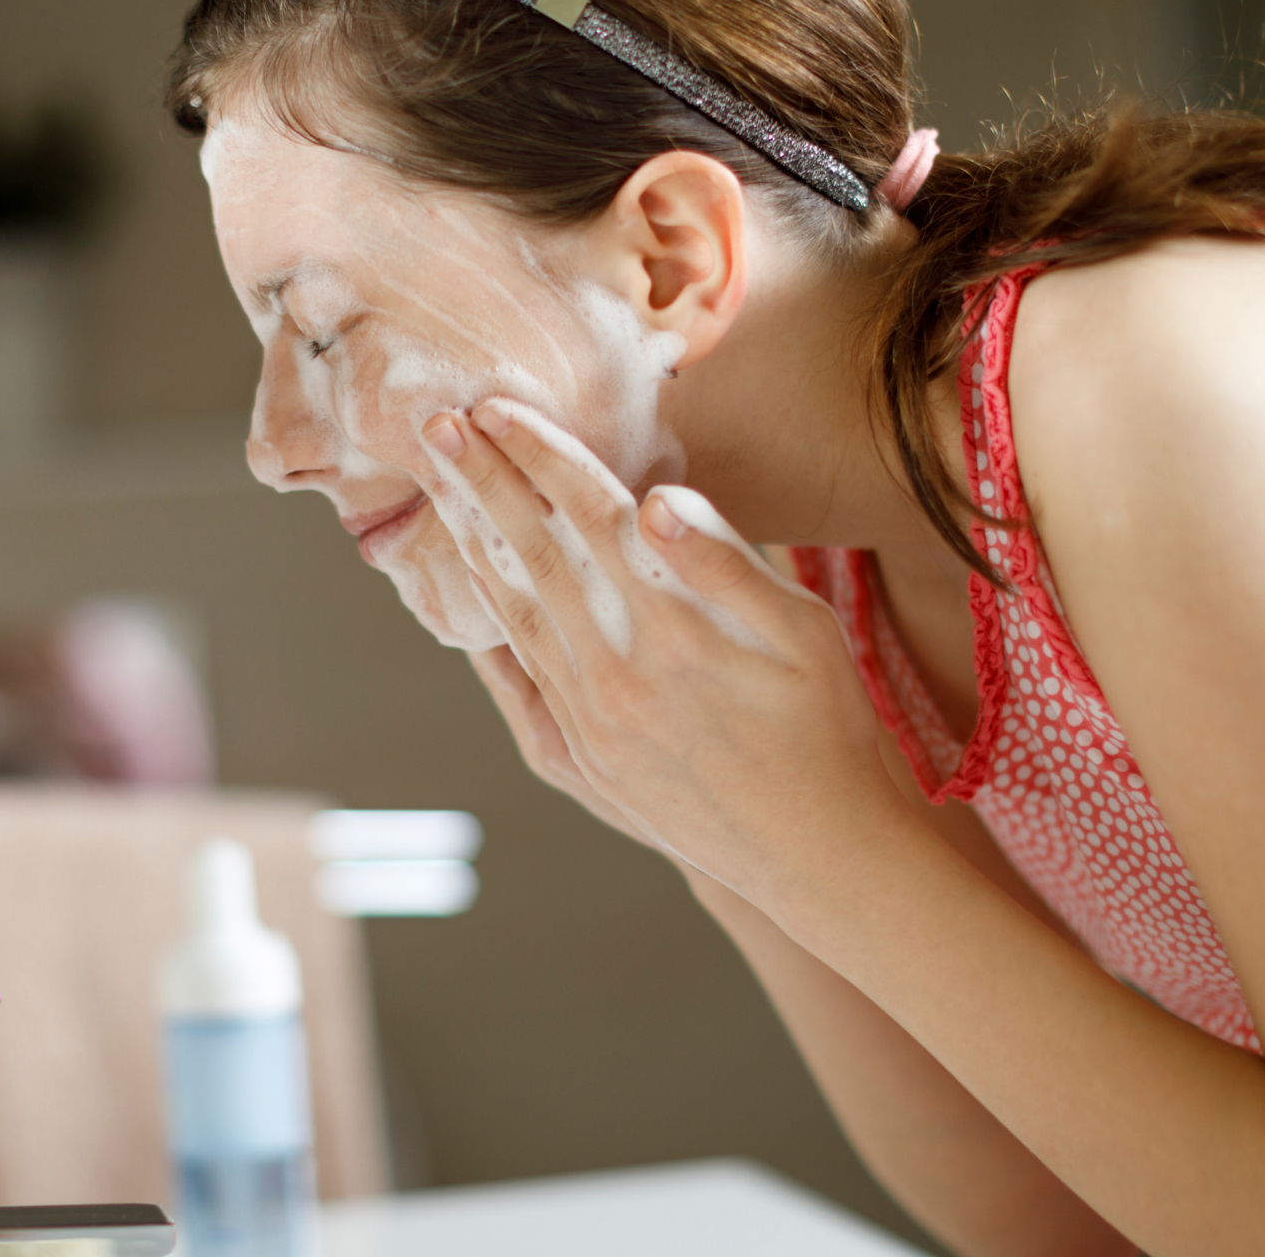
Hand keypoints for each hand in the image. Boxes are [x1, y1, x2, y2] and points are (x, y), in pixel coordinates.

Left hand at [422, 398, 904, 901]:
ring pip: (513, 614)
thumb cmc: (829, 730)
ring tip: (439, 487)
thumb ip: (726, 563)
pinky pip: (517, 676)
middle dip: (482, 483)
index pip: (591, 517)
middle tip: (435, 424)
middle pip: (534, 555)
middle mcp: (616, 675)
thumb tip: (653, 502)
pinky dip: (489, 624)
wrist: (817, 857)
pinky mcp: (580, 759)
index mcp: (674, 630)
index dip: (542, 455)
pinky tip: (471, 589)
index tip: (496, 406)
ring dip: (472, 542)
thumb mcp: (805, 636)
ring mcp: (589, 723)